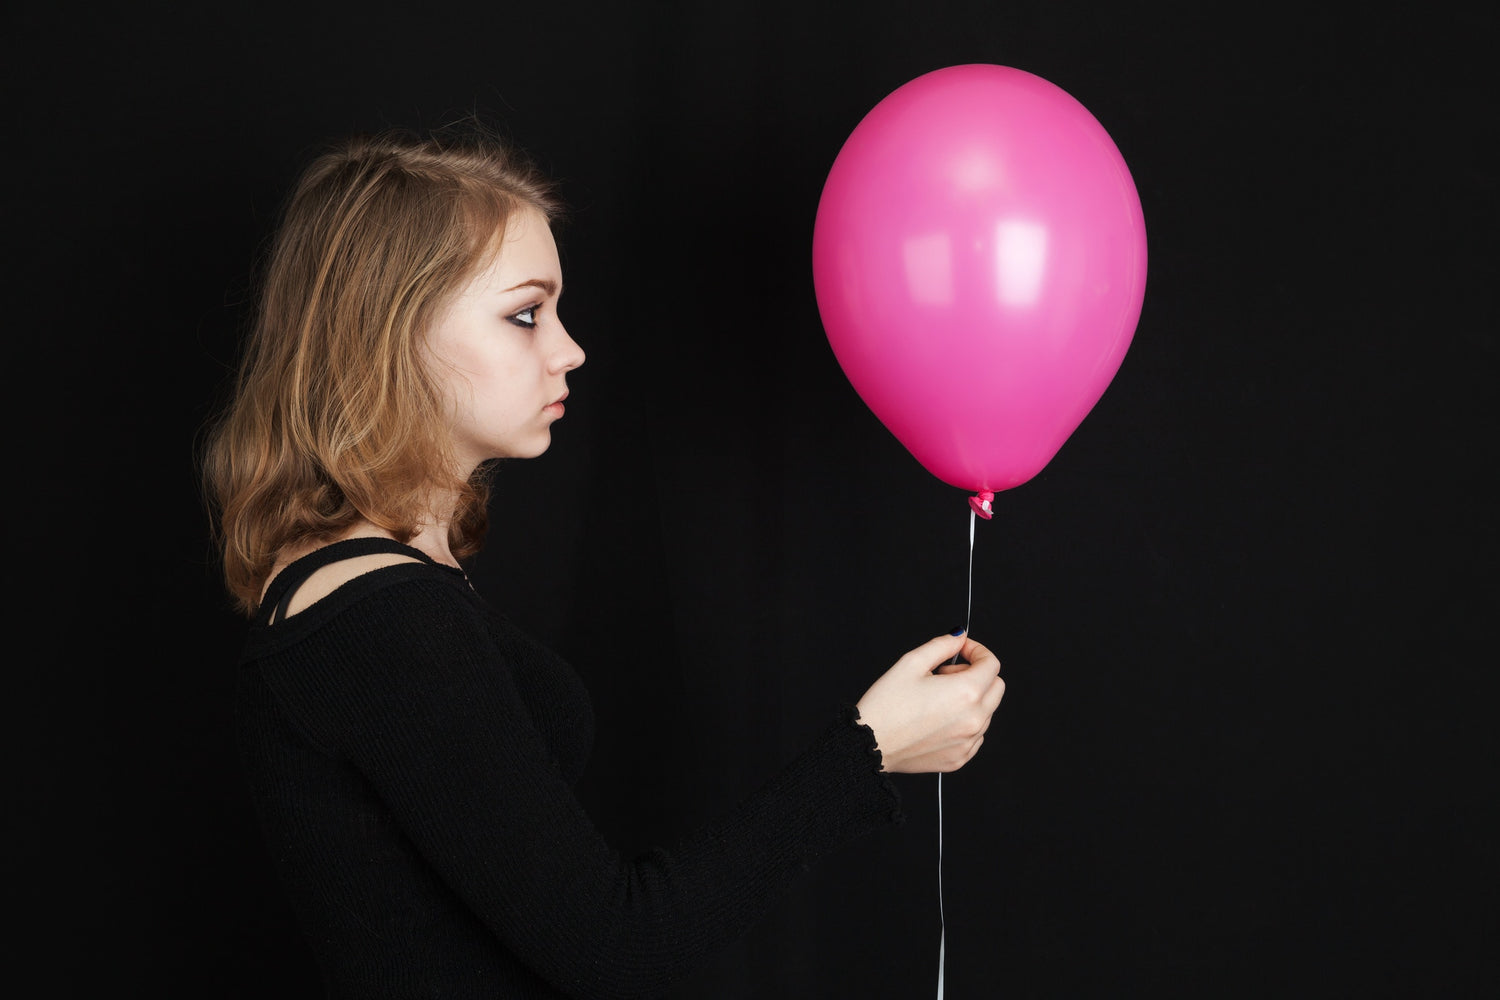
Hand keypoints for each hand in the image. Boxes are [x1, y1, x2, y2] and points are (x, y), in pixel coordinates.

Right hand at [854, 632, 1003, 772]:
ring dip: (971, 700)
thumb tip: (959, 638)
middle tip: (946, 675)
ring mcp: (969, 742)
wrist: (870, 744)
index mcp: (966, 693)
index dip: (976, 650)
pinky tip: (938, 719)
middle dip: (976, 674)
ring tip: (937, 699)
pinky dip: (964, 722)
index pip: (992, 664)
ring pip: (987, 711)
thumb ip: (942, 645)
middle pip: (997, 687)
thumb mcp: (911, 662)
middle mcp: (974, 719)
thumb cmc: (886, 706)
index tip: (962, 650)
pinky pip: (976, 734)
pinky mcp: (960, 758)